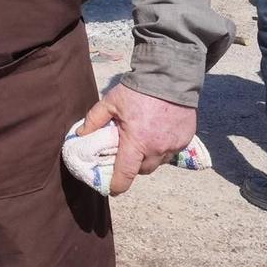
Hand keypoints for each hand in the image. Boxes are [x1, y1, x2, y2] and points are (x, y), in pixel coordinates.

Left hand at [78, 81, 198, 194]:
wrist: (170, 77)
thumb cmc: (139, 90)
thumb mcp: (110, 102)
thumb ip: (94, 120)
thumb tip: (81, 134)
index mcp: (137, 142)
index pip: (125, 174)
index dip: (117, 185)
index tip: (112, 189)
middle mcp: (157, 148)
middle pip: (142, 170)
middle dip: (133, 166)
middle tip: (126, 154)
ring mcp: (174, 146)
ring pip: (158, 163)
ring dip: (149, 158)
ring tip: (143, 143)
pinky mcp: (186, 140)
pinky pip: (171, 152)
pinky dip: (163, 148)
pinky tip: (157, 135)